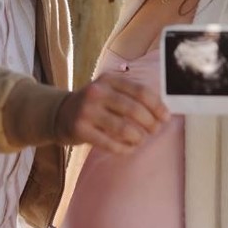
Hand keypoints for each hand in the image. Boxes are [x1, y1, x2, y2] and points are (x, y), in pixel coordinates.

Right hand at [54, 71, 169, 153]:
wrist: (61, 113)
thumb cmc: (95, 104)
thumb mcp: (109, 90)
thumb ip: (132, 95)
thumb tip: (162, 111)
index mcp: (108, 79)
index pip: (140, 91)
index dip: (157, 106)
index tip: (166, 117)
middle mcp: (97, 92)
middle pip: (134, 110)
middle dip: (150, 123)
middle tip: (154, 131)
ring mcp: (87, 111)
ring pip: (124, 128)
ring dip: (139, 137)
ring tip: (141, 140)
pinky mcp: (80, 129)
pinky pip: (110, 143)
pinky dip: (125, 148)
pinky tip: (129, 148)